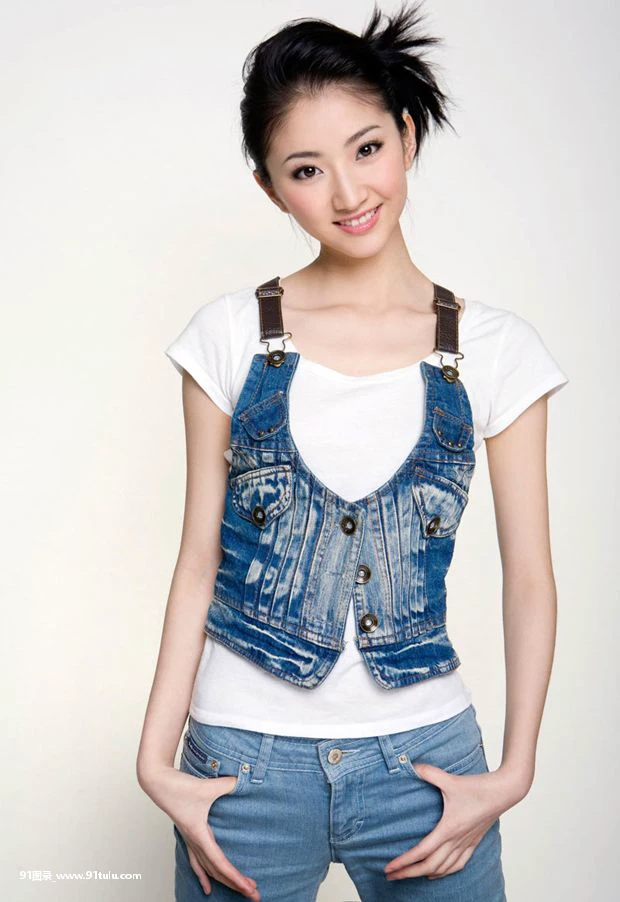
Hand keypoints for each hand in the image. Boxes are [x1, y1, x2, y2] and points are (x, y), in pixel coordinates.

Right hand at [139, 765, 259, 898]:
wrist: (157, 781)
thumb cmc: (178, 786)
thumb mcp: (206, 786)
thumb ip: (227, 784)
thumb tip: (242, 781)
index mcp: (199, 834)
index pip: (220, 863)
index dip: (235, 877)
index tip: (250, 888)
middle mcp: (195, 841)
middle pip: (217, 871)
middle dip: (236, 884)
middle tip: (255, 895)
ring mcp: (190, 839)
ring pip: (208, 868)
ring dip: (224, 881)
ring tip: (240, 891)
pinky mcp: (188, 834)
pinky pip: (197, 861)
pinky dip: (203, 875)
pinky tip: (207, 887)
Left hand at [383, 762, 522, 881]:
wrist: (504, 791)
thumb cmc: (478, 787)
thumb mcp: (450, 780)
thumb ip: (429, 773)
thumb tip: (410, 764)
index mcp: (449, 828)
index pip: (422, 852)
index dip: (404, 862)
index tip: (389, 868)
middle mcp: (457, 840)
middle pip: (429, 866)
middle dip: (408, 873)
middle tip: (391, 877)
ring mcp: (466, 843)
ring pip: (443, 868)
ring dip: (424, 874)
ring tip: (408, 875)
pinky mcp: (474, 842)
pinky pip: (458, 864)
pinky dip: (445, 872)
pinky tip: (437, 873)